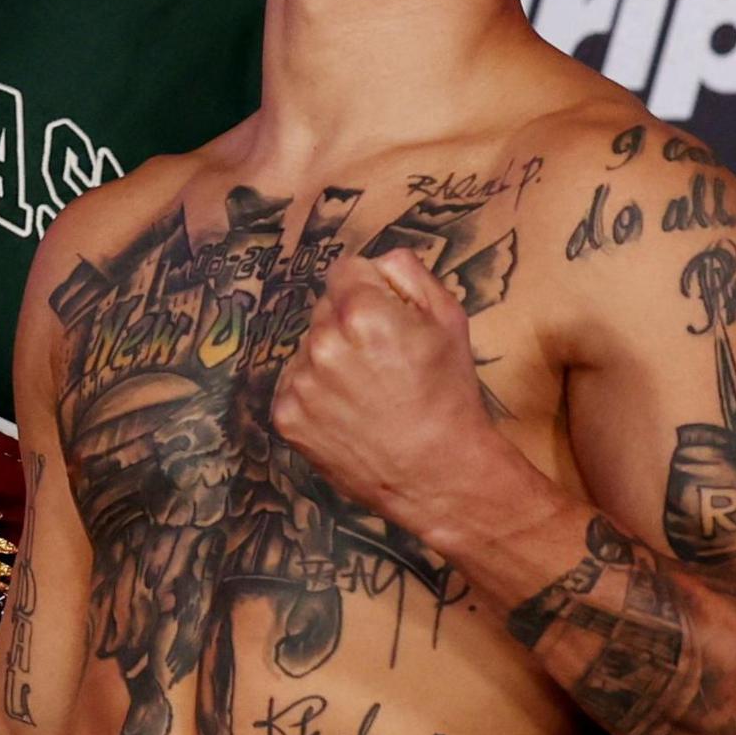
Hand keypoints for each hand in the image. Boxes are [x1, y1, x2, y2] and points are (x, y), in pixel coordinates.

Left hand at [270, 249, 506, 523]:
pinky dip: (315, 395)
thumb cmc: (450, 394)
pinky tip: (347, 414)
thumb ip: (408, 273)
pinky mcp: (286, 417)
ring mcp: (298, 382)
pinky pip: (295, 386)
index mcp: (361, 312)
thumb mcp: (449, 318)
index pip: (347, 271)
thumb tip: (376, 261)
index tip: (388, 318)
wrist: (439, 473)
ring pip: (308, 347)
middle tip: (382, 362)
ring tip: (367, 393)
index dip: (371, 291)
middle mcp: (321, 342)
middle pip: (325, 309)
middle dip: (349, 324)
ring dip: (329, 360)